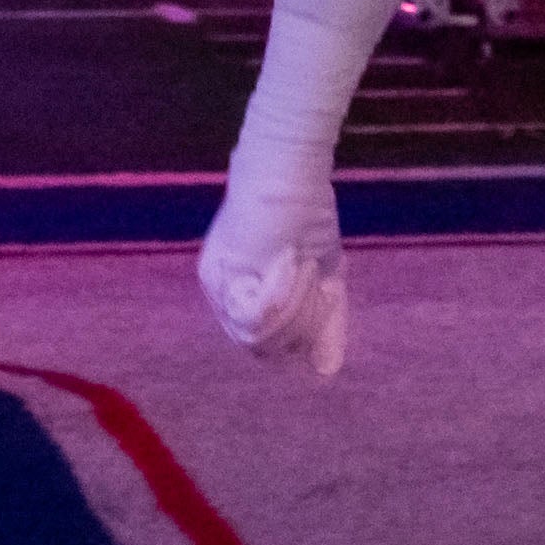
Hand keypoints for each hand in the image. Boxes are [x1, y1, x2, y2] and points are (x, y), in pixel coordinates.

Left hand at [196, 164, 351, 373]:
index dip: (306, 331)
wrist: (290, 172)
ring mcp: (218, 288)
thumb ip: (325, 324)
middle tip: (317, 280)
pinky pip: (258, 318)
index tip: (326, 295)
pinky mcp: (221, 275)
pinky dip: (284, 295)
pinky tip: (292, 263)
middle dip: (304, 321)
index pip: (269, 345)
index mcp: (242, 296)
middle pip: (264, 349)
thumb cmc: (305, 213)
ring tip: (305, 267)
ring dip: (296, 307)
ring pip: (261, 339)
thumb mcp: (323, 277)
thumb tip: (326, 372)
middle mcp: (222, 296)